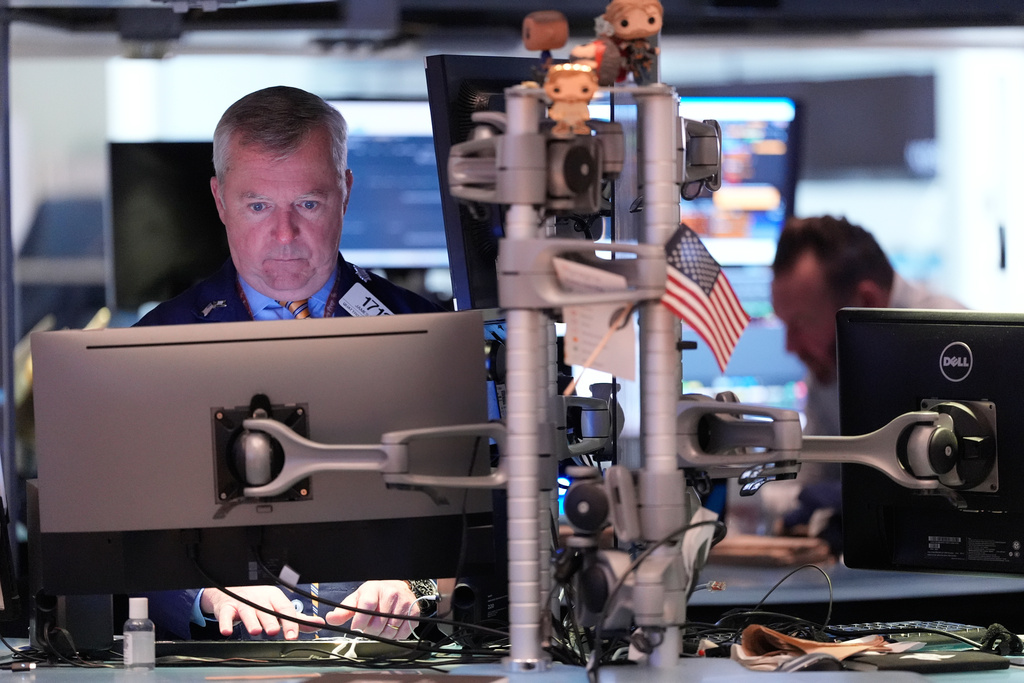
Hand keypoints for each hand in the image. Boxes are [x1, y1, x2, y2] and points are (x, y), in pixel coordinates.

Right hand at [200, 586, 324, 638]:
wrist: (232, 589)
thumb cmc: (259, 600)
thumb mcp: (278, 606)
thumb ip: (297, 618)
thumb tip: (318, 624)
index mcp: (274, 597)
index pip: (284, 609)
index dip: (290, 622)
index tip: (293, 635)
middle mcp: (259, 599)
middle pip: (266, 610)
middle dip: (270, 620)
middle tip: (274, 631)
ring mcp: (242, 602)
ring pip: (247, 612)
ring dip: (251, 621)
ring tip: (255, 631)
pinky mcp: (226, 608)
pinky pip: (225, 615)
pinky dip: (225, 623)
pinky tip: (227, 631)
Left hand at [324, 580, 417, 639]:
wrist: (395, 587)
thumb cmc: (375, 594)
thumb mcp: (357, 598)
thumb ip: (344, 610)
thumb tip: (330, 619)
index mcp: (375, 589)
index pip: (367, 606)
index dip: (360, 621)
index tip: (356, 628)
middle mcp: (391, 594)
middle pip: (378, 623)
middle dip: (370, 631)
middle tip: (369, 627)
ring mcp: (404, 603)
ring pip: (390, 630)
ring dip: (382, 635)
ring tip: (380, 627)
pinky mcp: (414, 612)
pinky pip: (403, 633)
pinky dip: (395, 636)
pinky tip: (391, 628)